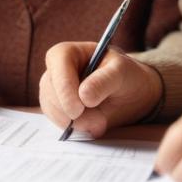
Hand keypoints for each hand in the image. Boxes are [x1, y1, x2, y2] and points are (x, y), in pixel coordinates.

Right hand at [39, 42, 162, 137]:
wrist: (131, 94)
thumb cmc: (126, 76)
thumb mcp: (122, 73)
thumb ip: (105, 81)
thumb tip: (84, 96)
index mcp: (67, 53)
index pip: (58, 66)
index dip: (65, 89)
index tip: (78, 110)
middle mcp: (55, 71)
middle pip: (50, 91)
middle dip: (73, 112)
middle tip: (99, 122)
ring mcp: (53, 91)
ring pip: (52, 109)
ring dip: (75, 122)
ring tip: (100, 123)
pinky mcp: (56, 110)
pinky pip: (57, 121)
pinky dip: (75, 128)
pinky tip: (92, 126)